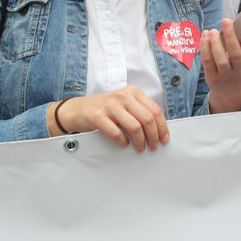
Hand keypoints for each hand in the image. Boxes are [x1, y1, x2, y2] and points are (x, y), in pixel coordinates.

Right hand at [48, 87, 167, 151]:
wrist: (76, 109)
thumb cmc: (104, 109)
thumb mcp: (123, 104)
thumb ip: (139, 111)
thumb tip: (158, 129)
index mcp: (133, 92)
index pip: (155, 110)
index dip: (162, 126)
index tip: (164, 139)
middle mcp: (123, 96)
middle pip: (147, 118)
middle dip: (153, 136)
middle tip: (153, 147)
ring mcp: (110, 105)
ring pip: (134, 126)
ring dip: (140, 141)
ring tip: (140, 148)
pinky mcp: (97, 116)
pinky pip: (116, 132)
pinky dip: (122, 141)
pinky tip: (124, 144)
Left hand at [201, 17, 240, 112]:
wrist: (230, 90)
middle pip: (236, 53)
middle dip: (231, 36)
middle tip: (226, 20)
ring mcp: (226, 75)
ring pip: (220, 60)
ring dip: (215, 43)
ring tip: (212, 31)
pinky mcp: (212, 78)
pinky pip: (207, 62)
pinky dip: (205, 48)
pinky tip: (205, 37)